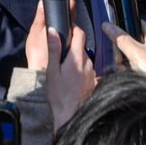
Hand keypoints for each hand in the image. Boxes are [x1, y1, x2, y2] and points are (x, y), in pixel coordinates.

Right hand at [24, 0, 95, 129]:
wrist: (70, 115)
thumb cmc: (59, 95)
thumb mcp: (52, 70)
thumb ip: (54, 49)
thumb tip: (53, 31)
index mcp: (77, 57)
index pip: (80, 34)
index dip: (74, 29)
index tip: (68, 29)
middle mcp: (88, 63)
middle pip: (82, 47)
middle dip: (72, 47)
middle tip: (61, 53)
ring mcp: (92, 73)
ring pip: (85, 59)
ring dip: (76, 59)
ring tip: (64, 68)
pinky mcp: (93, 81)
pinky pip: (87, 70)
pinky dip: (80, 70)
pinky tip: (71, 79)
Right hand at [111, 27, 145, 81]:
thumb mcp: (134, 51)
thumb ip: (121, 39)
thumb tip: (108, 26)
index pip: (138, 24)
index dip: (126, 24)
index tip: (115, 27)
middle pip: (130, 41)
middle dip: (121, 49)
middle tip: (118, 56)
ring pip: (128, 55)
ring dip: (121, 61)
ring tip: (121, 66)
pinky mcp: (145, 71)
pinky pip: (130, 66)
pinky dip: (125, 69)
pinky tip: (124, 73)